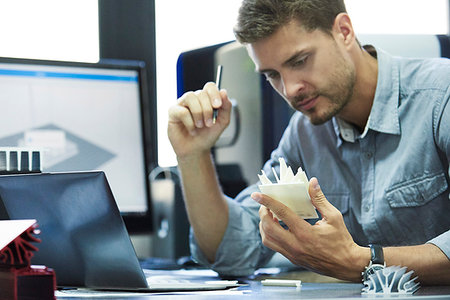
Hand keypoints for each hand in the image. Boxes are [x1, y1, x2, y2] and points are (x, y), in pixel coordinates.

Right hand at [168, 82, 231, 158]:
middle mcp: (194, 99)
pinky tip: (192, 130)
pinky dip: (190, 122)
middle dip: (208, 109)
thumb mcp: (222, 122)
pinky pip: (182, 111)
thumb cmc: (207, 136)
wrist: (197, 150)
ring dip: (198, 113)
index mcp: (206, 99)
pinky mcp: (173, 112)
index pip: (209, 87)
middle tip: (209, 123)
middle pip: (201, 93)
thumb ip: (226, 107)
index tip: (218, 106)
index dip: (214, 93)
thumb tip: (223, 92)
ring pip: (190, 97)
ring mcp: (182, 104)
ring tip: (200, 125)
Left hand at [251, 177, 367, 280]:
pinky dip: (269, 234)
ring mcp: (292, 253)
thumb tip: (312, 183)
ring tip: (268, 215)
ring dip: (263, 225)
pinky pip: (273, 246)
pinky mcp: (292, 259)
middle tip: (264, 205)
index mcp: (305, 233)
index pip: (281, 213)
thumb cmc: (341, 240)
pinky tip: (275, 227)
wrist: (346, 264)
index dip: (267, 202)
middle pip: (268, 227)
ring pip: (267, 239)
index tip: (257, 194)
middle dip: (262, 213)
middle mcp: (295, 244)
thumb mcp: (333, 216)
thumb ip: (319, 199)